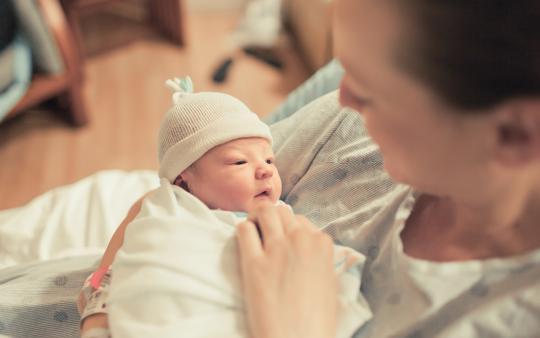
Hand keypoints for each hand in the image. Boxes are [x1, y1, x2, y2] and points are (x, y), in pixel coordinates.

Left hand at [237, 203, 336, 337]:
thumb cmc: (317, 321)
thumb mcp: (330, 284)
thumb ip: (320, 261)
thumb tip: (309, 253)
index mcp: (322, 245)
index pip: (302, 221)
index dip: (290, 230)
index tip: (283, 240)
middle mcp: (300, 240)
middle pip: (282, 211)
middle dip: (272, 219)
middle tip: (264, 232)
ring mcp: (277, 249)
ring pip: (264, 211)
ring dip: (256, 218)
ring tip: (253, 232)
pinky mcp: (254, 262)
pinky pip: (243, 229)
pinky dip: (241, 231)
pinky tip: (243, 243)